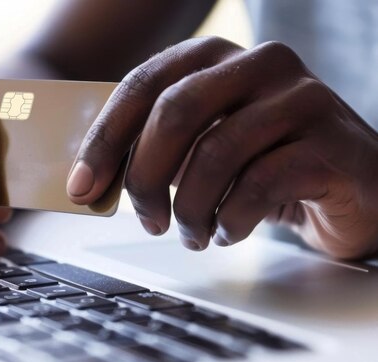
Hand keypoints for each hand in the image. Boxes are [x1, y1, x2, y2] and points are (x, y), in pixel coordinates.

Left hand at [67, 36, 377, 259]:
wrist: (350, 187)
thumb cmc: (264, 165)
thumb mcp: (203, 148)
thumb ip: (155, 151)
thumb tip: (92, 179)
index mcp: (217, 58)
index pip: (143, 84)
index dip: (104, 139)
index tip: (81, 187)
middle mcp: (260, 64)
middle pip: (175, 111)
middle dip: (145, 177)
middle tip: (145, 219)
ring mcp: (301, 98)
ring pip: (216, 152)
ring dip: (191, 209)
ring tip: (192, 234)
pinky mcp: (330, 142)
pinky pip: (258, 185)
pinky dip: (232, 220)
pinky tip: (229, 231)